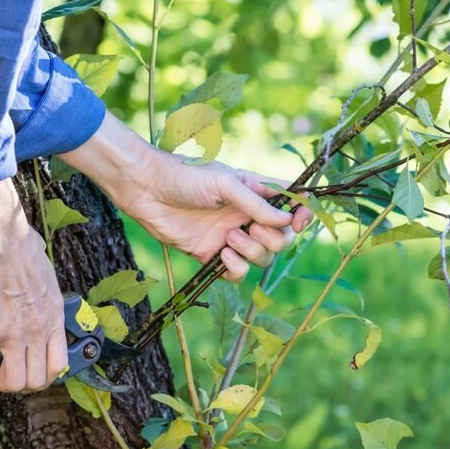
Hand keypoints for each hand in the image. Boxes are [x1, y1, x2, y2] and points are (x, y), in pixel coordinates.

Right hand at [0, 182, 67, 392]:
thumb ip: (41, 280)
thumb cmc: (20, 246)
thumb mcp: (44, 270)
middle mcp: (38, 333)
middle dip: (19, 383)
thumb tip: (36, 258)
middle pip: (36, 380)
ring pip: (12, 383)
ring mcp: (13, 338)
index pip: (59, 365)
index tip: (28, 368)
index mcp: (53, 318)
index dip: (43, 375)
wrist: (0, 243)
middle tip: (3, 373)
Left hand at [120, 154, 312, 280]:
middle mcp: (247, 215)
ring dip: (252, 251)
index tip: (298, 223)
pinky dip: (236, 268)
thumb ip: (257, 203)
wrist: (147, 189)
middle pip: (281, 238)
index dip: (302, 216)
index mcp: (255, 191)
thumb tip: (287, 221)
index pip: (291, 206)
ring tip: (229, 238)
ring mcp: (231, 236)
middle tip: (250, 227)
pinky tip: (223, 255)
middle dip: (273, 238)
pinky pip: (237, 272)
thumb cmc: (185, 175)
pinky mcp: (212, 255)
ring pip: (261, 258)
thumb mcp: (225, 183)